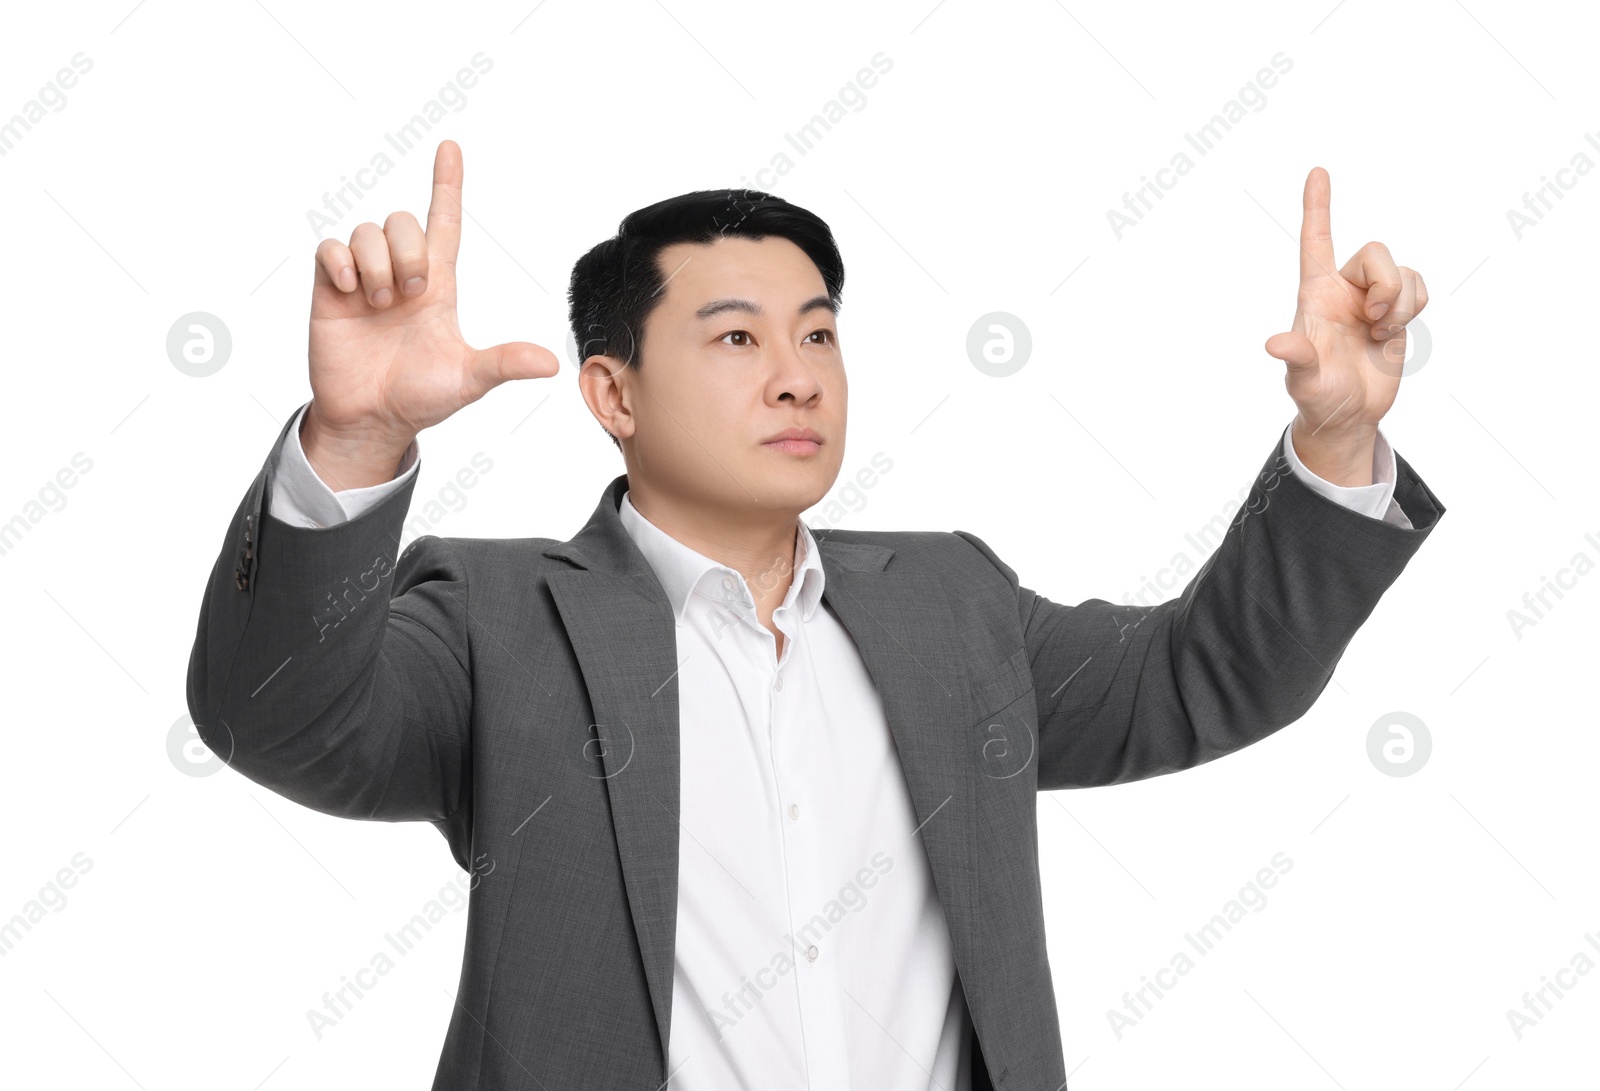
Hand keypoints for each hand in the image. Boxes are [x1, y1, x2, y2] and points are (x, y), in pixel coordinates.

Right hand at [305, 139, 558, 482]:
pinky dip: (341, 263)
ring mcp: (364, 279)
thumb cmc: (420, 398)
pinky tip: (351, 294)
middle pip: (402, 220)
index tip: (450, 148)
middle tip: (407, 296)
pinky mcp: (332, 290)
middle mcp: (400, 273)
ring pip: (367, 231)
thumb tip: (552, 364)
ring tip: (379, 304)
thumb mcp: (467, 378)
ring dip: (376, 264)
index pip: (444, 221)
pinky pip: (330, 248)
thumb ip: (504, 363)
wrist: (371, 419)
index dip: (447, 184)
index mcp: (438, 285)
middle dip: (407, 251)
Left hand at [1263, 167, 1427, 485]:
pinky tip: (1391, 330)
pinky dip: (1413, 306)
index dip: (1317, 207)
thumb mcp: (1304, 380)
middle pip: (1376, 251)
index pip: (1316, 242)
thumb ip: (1296, 358)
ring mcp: (1370, 297)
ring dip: (1400, 302)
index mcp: (1315, 294)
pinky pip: (1418, 286)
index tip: (1318, 171)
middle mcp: (1343, 288)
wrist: (1349, 415)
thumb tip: (1275, 344)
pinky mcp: (1395, 309)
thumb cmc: (1318, 397)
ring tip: (1380, 331)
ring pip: (1401, 271)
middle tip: (1374, 320)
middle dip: (1385, 284)